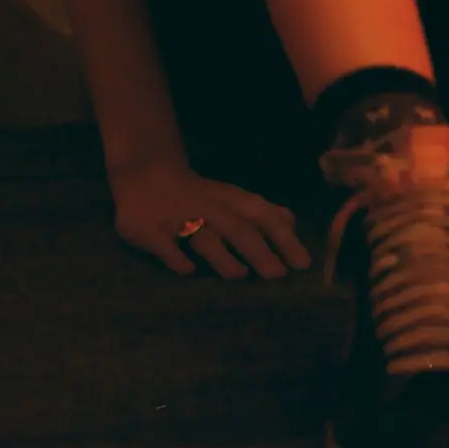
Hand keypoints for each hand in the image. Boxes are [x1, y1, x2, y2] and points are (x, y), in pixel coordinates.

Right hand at [111, 159, 311, 280]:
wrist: (146, 172)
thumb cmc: (198, 192)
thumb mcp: (232, 197)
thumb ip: (261, 212)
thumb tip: (292, 225)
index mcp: (231, 201)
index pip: (264, 217)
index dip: (283, 239)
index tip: (302, 263)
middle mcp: (208, 209)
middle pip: (237, 228)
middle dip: (259, 251)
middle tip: (277, 275)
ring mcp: (177, 219)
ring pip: (203, 236)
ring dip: (221, 255)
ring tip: (240, 275)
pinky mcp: (147, 229)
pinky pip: (163, 244)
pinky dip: (176, 257)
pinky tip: (188, 271)